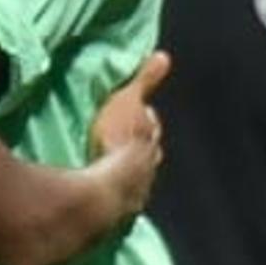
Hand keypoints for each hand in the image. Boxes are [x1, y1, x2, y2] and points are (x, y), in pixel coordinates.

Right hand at [88, 50, 168, 215]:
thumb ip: (146, 81)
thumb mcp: (129, 102)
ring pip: (134, 178)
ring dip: (126, 172)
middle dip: (140, 147)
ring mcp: (132, 189)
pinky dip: (110, 191)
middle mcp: (146, 167)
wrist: (107, 186)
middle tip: (129, 140)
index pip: (150, 129)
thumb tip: (165, 56)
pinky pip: (114, 197)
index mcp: (147, 141)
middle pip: (145, 155)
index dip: (146, 121)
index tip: (142, 112)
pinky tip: (100, 191)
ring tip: (112, 167)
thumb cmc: (119, 141)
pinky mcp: (113, 208)